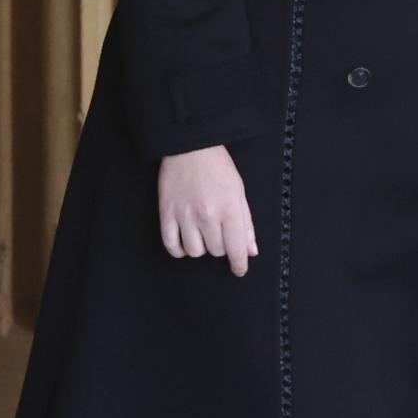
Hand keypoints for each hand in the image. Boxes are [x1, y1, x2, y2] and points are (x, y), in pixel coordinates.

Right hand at [157, 144, 257, 276]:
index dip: (239, 264)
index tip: (239, 270)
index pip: (236, 249)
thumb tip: (251, 251)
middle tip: (219, 232)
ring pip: (194, 251)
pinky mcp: (166, 213)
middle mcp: (207, 216)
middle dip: (220, 247)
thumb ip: (246, 223)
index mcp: (229, 210)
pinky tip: (184, 243)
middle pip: (215, 251)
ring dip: (200, 248)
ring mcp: (185, 215)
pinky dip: (178, 250)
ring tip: (202, 235)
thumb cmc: (218, 168)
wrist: (190, 147)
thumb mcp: (239, 192)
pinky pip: (170, 244)